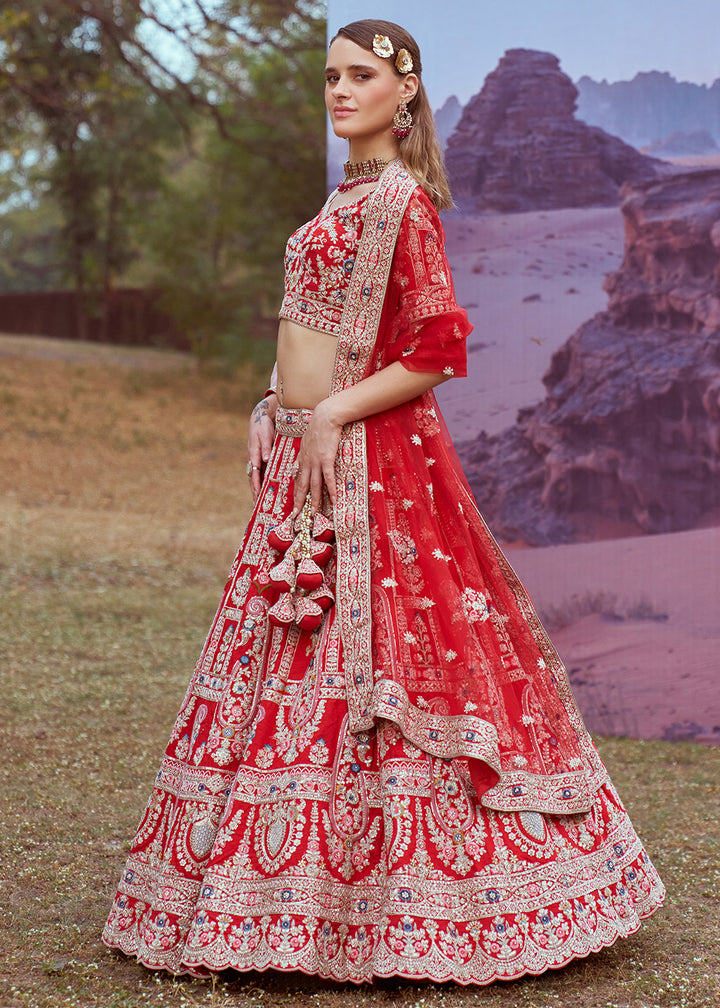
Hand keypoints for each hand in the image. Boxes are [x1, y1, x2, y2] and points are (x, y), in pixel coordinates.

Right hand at [247, 394, 276, 500]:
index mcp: (253, 455)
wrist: (260, 417)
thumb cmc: (263, 426)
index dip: (256, 485)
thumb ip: (265, 447)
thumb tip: (265, 459)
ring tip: (258, 505)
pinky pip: (259, 475)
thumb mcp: (264, 434)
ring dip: (256, 491)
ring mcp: (255, 461)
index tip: (258, 495)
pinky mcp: (258, 460)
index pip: (254, 473)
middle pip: (252, 480)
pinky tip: (263, 492)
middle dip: (254, 493)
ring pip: (255, 479)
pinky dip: (260, 484)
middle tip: (256, 507)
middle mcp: (252, 460)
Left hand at [292, 399, 342, 514]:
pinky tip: (334, 499)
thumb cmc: (320, 426)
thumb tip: (309, 457)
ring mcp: (316, 461)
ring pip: (314, 485)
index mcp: (302, 458)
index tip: (295, 503)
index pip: (298, 479)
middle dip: (299, 502)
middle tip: (297, 515)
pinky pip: (328, 478)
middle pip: (303, 486)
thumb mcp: (309, 439)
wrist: (325, 416)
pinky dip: (331, 490)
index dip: (296, 492)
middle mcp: (307, 462)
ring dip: (314, 501)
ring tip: (314, 513)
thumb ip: (308, 450)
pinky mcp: (327, 459)